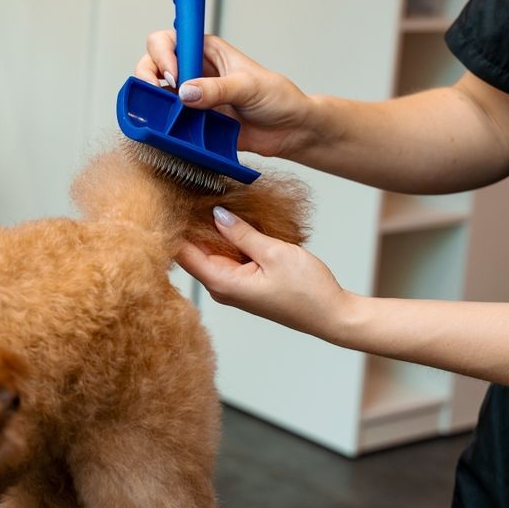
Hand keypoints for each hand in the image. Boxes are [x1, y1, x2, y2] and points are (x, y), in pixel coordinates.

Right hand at [135, 31, 316, 157]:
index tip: (173, 73)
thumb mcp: (250, 86)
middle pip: (151, 66)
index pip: (169, 40)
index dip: (162, 53)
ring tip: (166, 116)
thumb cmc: (277, 98)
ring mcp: (190, 99)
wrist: (289, 130)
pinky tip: (172, 132)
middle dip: (147, 78)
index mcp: (206, 51)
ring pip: (155, 96)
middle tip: (161, 94)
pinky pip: (168, 123)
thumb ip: (218, 89)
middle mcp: (193, 72)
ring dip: (154, 105)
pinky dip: (164, 128)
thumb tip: (186, 92)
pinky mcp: (192, 123)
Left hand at [177, 206, 355, 338]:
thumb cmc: (307, 292)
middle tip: (198, 192)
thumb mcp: (274, 253)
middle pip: (194, 250)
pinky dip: (229, 239)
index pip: (183, 252)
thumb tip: (217, 214)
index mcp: (222, 282)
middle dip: (194, 223)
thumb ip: (242, 233)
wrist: (332, 315)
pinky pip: (228, 256)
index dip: (176, 225)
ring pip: (212, 251)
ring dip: (214, 229)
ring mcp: (232, 285)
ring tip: (215, 199)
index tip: (177, 200)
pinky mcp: (244, 282)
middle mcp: (221, 287)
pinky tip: (235, 220)